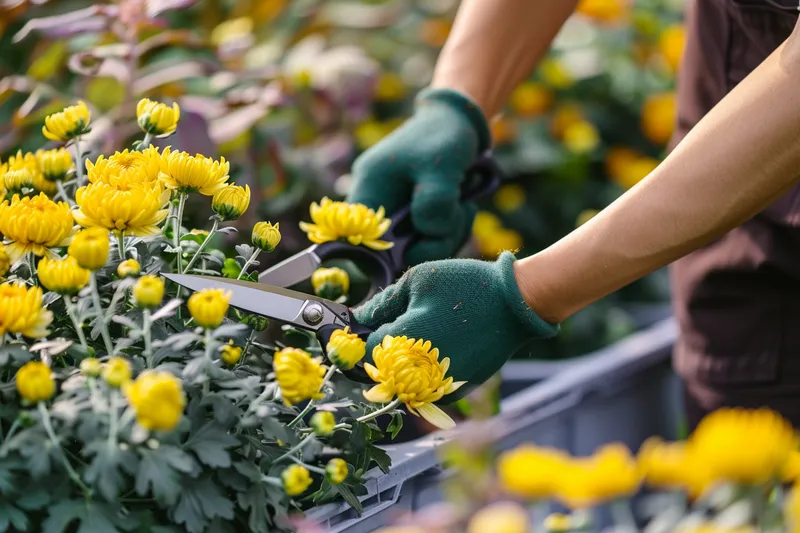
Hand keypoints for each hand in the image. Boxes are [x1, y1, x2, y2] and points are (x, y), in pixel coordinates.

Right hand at [347, 89, 491, 264]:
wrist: (459, 121)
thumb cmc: (445, 137)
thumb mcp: (442, 166)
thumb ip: (435, 202)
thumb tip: (430, 232)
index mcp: (369, 191)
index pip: (359, 244)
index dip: (387, 256)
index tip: (423, 242)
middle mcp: (377, 207)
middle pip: (392, 254)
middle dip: (430, 243)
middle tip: (457, 216)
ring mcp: (397, 215)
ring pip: (416, 250)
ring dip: (447, 235)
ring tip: (463, 206)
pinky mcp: (415, 218)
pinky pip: (429, 240)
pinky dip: (450, 231)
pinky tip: (462, 208)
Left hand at [352, 252, 558, 393]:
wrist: (515, 304)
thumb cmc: (464, 286)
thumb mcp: (417, 281)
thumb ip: (382, 303)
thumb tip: (359, 318)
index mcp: (400, 343)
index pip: (365, 349)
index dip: (364, 334)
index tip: (370, 323)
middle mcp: (416, 373)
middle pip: (381, 371)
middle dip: (383, 351)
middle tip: (400, 326)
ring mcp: (437, 387)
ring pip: (404, 383)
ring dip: (404, 365)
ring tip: (423, 335)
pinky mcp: (457, 391)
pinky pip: (428, 389)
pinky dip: (426, 374)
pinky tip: (438, 348)